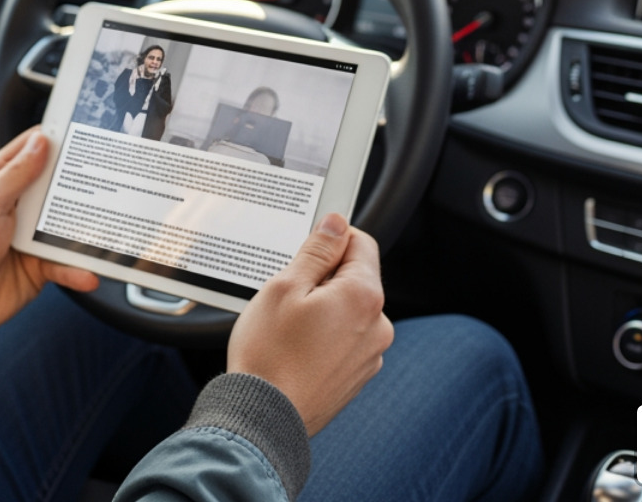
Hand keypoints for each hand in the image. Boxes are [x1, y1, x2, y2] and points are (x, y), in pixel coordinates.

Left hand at [0, 129, 98, 341]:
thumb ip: (16, 174)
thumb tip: (41, 141)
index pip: (30, 150)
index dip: (56, 139)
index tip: (86, 131)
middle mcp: (16, 205)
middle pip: (57, 186)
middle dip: (83, 182)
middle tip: (111, 176)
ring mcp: (28, 235)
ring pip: (67, 225)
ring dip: (86, 229)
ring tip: (109, 227)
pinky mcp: (38, 265)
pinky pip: (65, 263)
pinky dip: (78, 268)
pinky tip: (89, 272)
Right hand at [227, 213, 392, 435]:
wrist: (264, 417)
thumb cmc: (269, 355)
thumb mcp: (285, 286)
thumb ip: (317, 250)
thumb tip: (336, 224)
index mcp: (363, 296)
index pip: (362, 243)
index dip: (332, 238)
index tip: (308, 247)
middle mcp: (377, 325)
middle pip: (356, 278)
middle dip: (324, 277)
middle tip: (288, 294)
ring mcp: (370, 354)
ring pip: (349, 310)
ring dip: (324, 308)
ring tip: (288, 326)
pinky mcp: (357, 375)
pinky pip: (345, 339)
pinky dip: (325, 336)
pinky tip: (296, 348)